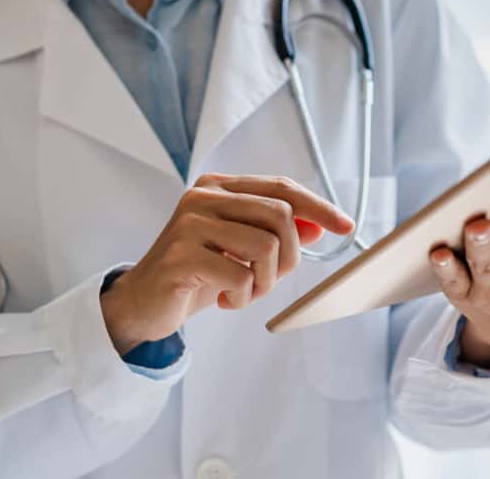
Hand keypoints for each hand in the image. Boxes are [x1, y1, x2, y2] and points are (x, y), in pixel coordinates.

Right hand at [100, 174, 354, 354]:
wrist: (143, 303)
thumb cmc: (197, 272)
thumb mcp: (242, 249)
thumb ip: (276, 233)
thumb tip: (319, 226)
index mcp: (219, 187)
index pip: (282, 188)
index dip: (319, 207)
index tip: (346, 227)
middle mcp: (203, 197)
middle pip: (281, 216)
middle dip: (289, 256)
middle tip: (269, 279)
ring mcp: (189, 223)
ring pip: (266, 247)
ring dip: (265, 281)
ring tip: (244, 291)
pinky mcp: (180, 255)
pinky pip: (240, 276)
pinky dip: (242, 297)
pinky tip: (224, 300)